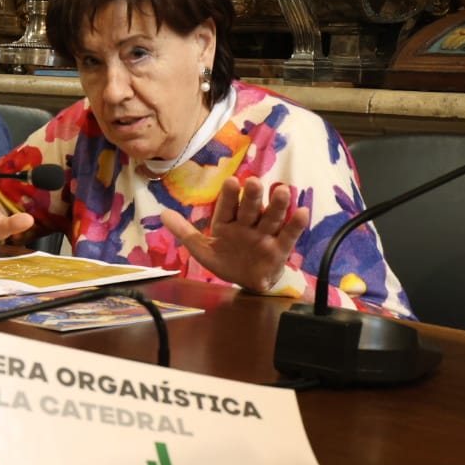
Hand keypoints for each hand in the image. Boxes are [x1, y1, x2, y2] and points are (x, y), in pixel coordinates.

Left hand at [159, 178, 308, 293]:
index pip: (227, 207)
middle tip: (254, 182)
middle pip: (251, 208)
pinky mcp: (280, 249)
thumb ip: (185, 232)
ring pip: (272, 217)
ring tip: (282, 190)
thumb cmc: (227, 260)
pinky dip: (296, 225)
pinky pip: (289, 235)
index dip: (229, 195)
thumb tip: (162, 214)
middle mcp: (247, 224)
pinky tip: (302, 212)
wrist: (247, 283)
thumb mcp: (203, 249)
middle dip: (252, 196)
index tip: (231, 181)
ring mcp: (265, 235)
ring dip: (277, 205)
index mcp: (227, 222)